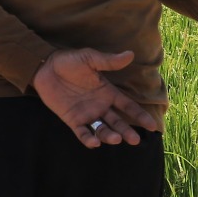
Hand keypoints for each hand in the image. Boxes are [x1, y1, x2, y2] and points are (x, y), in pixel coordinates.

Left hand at [30, 48, 158, 148]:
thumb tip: (130, 54)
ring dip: (110, 136)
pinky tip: (94, 142)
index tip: (152, 127)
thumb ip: (108, 61)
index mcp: (107, 92)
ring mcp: (87, 114)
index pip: (127, 106)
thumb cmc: (69, 61)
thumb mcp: (90, 59)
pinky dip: (89, 139)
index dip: (139, 116)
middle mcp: (100, 106)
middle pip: (118, 122)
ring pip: (102, 130)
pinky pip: (83, 133)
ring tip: (115, 138)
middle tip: (134, 139)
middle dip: (126, 131)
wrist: (45, 67)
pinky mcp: (73, 120)